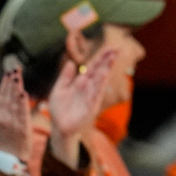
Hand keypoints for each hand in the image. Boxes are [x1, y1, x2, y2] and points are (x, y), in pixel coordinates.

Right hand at [0, 67, 32, 162]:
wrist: (11, 158)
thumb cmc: (3, 140)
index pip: (1, 96)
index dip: (4, 84)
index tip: (8, 72)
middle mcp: (3, 117)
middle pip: (8, 96)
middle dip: (11, 82)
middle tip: (15, 69)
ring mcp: (13, 123)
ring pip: (15, 102)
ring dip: (17, 88)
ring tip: (19, 76)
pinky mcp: (23, 128)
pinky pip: (22, 113)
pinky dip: (23, 103)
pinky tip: (24, 93)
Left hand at [48, 49, 116, 165]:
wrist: (59, 127)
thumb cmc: (60, 109)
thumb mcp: (59, 89)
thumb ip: (65, 76)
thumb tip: (70, 62)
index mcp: (82, 81)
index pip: (94, 66)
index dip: (101, 57)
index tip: (111, 48)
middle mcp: (88, 88)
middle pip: (99, 71)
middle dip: (107, 61)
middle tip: (116, 50)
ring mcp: (90, 97)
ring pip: (99, 82)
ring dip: (104, 72)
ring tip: (110, 61)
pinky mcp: (89, 108)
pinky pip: (94, 96)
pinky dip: (98, 87)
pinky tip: (102, 79)